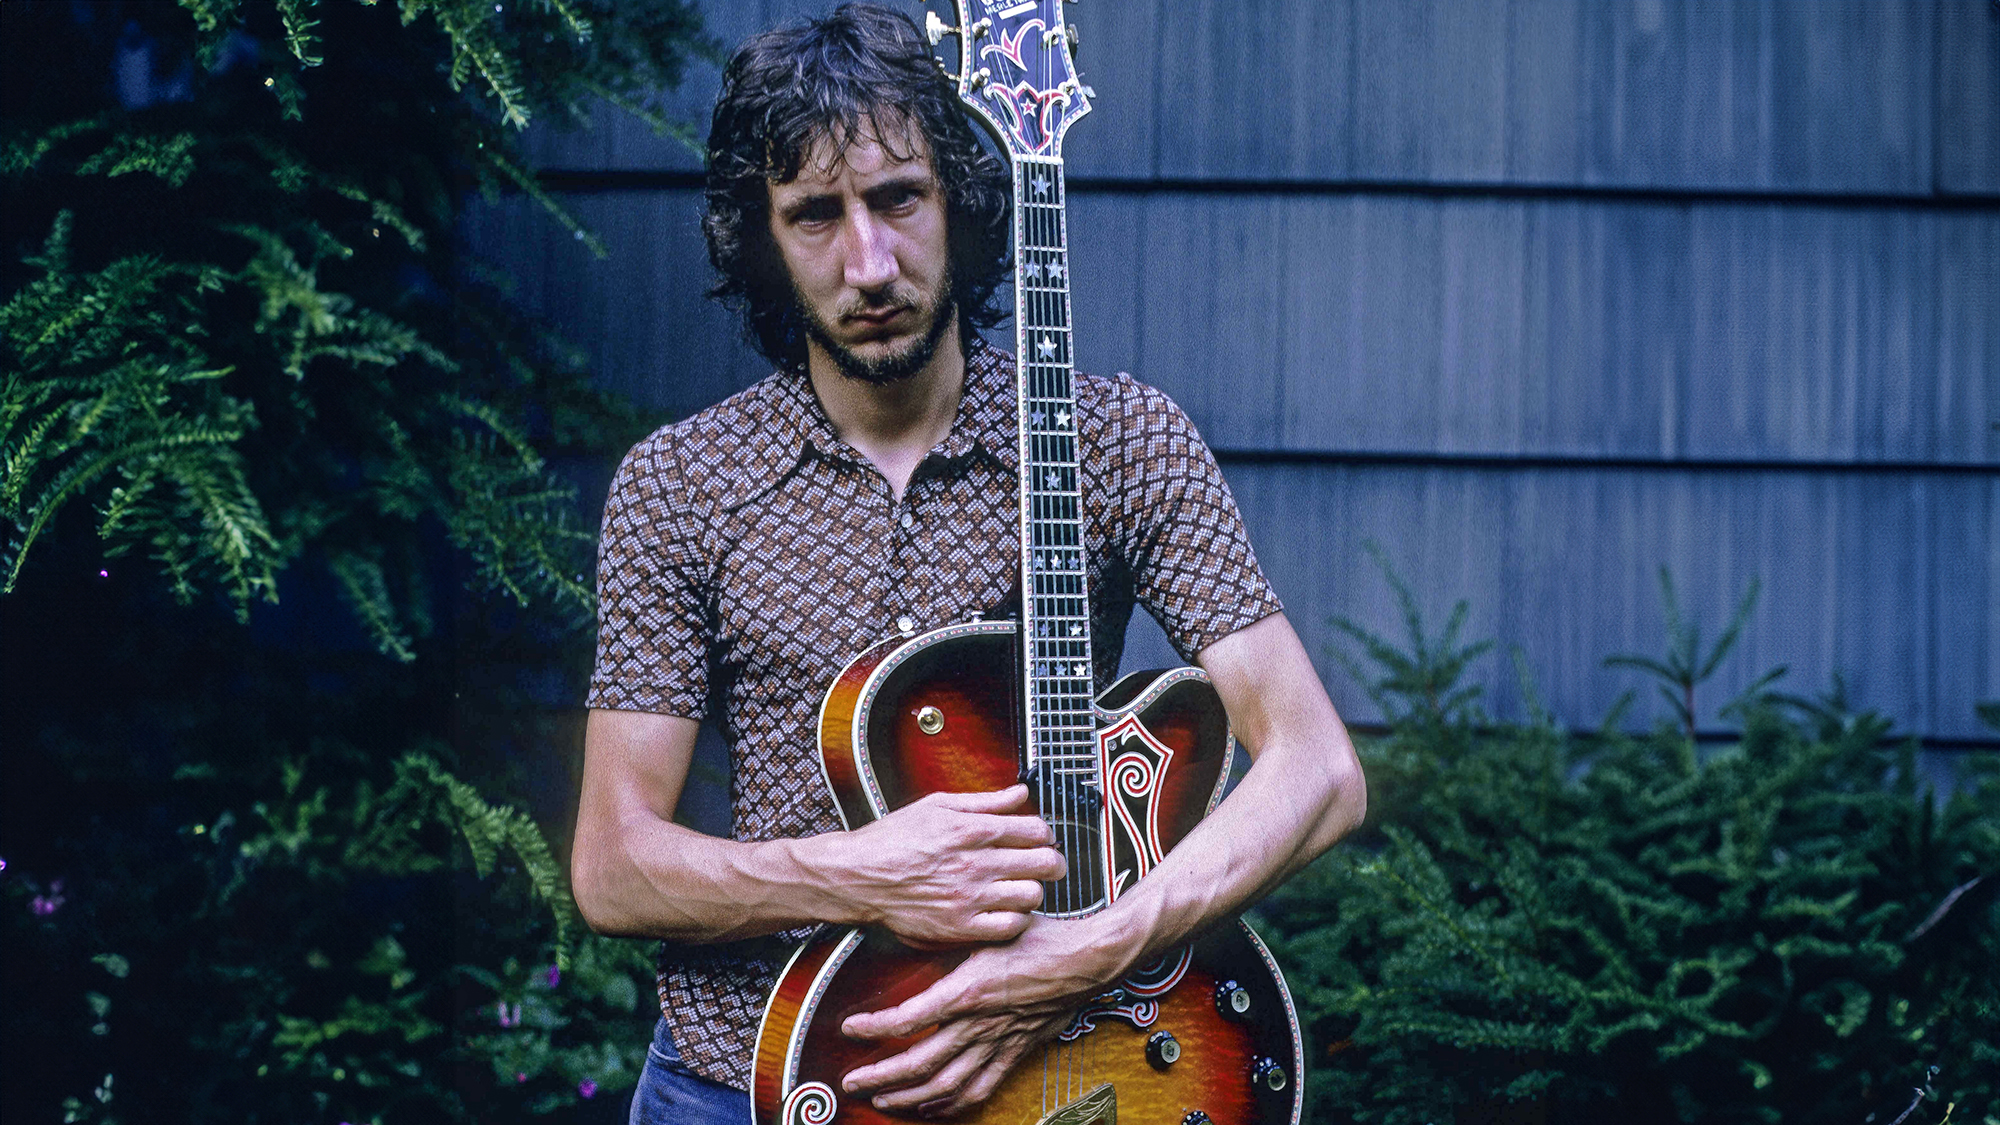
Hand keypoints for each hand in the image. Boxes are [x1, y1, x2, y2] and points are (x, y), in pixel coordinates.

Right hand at [825, 785, 1065, 946]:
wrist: (857, 876)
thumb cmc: (893, 839)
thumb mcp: (937, 806)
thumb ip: (985, 802)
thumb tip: (1021, 794)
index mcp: (972, 830)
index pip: (1036, 830)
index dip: (1046, 834)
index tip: (1041, 839)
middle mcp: (975, 864)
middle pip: (1043, 864)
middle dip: (1051, 862)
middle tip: (1046, 865)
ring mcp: (969, 898)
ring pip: (1032, 896)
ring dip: (1033, 891)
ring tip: (1021, 887)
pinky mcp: (960, 927)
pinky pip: (1009, 927)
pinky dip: (1016, 918)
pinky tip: (1005, 910)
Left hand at [837, 914, 1122, 1116]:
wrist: (1089, 958)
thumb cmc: (1042, 937)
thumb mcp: (989, 929)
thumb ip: (955, 940)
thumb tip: (922, 931)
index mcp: (968, 990)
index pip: (907, 1018)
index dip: (874, 1028)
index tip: (849, 1027)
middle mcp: (979, 1024)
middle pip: (920, 1063)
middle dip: (880, 1076)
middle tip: (852, 1081)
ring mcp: (998, 1043)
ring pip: (946, 1085)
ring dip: (910, 1097)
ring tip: (882, 1098)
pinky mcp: (1015, 1053)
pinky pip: (979, 1089)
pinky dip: (951, 1104)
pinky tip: (932, 1107)